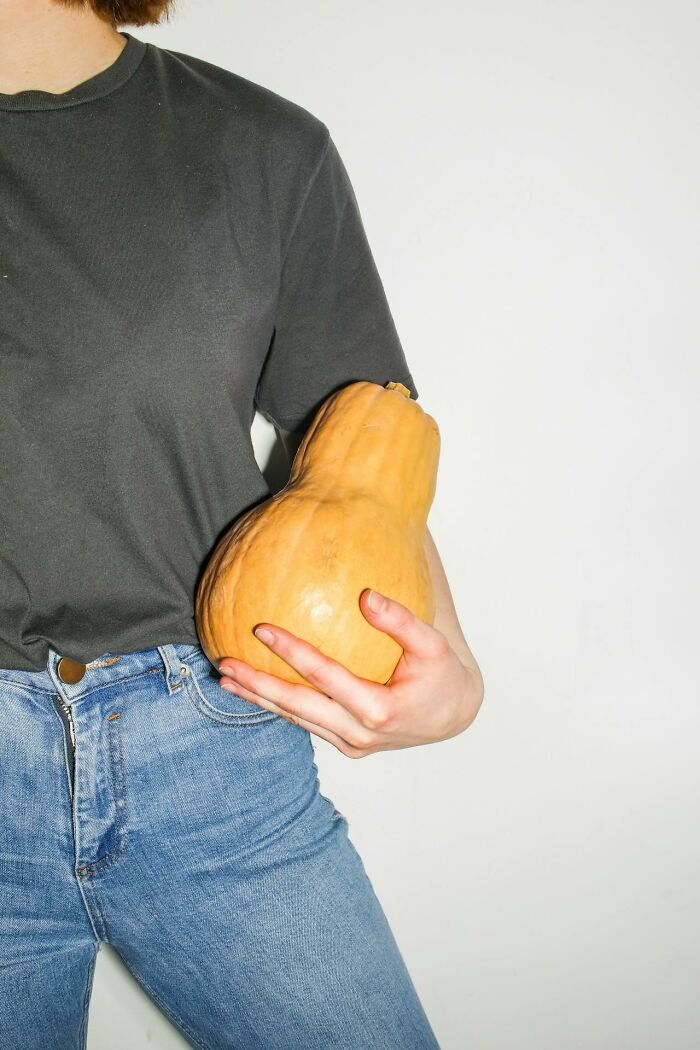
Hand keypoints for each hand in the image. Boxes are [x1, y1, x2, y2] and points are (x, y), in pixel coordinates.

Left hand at [216, 588, 483, 758]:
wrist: (453, 715)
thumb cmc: (442, 673)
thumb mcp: (433, 644)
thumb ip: (401, 621)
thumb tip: (365, 595)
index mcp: (379, 710)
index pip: (325, 678)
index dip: (292, 653)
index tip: (262, 629)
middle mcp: (359, 734)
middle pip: (297, 708)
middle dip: (257, 686)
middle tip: (223, 664)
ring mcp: (351, 745)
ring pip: (296, 720)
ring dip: (259, 699)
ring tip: (224, 679)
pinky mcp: (347, 746)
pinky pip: (306, 723)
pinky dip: (279, 705)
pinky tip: (253, 687)